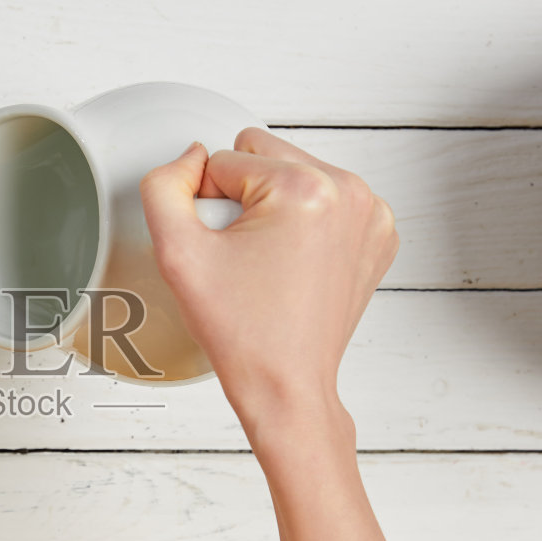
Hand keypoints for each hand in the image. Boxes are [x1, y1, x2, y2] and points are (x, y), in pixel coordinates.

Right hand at [140, 128, 396, 427]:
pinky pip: (324, 198)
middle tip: (244, 254)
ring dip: (273, 205)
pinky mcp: (377, 232)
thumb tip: (192, 157)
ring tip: (268, 260)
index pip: (225, 159)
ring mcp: (371, 213)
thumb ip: (164, 186)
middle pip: (264, 154)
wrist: (287, 385)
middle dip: (242, 197)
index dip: (206, 205)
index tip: (223, 250)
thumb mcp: (177, 254)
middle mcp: (349, 192)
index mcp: (305, 188)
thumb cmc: (244, 334)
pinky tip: (292, 261)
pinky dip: (303, 221)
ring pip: (294, 172)